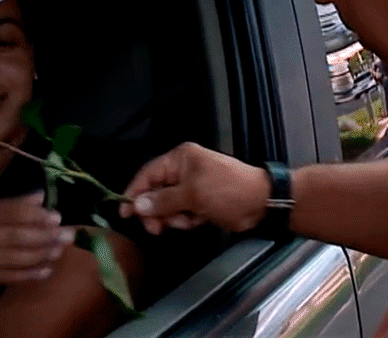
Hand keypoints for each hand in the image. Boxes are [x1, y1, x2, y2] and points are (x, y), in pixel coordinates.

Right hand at [0, 192, 75, 283]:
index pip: (9, 214)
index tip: (57, 216)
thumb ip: (10, 201)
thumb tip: (41, 197)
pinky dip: (28, 274)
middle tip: (68, 235)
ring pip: (12, 259)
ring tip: (60, 250)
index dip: (35, 215)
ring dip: (40, 255)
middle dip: (44, 237)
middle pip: (14, 238)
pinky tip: (47, 270)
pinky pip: (5, 277)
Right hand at [118, 142, 269, 234]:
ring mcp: (193, 187)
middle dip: (156, 211)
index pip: (148, 174)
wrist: (262, 202)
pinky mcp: (201, 203)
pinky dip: (186, 220)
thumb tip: (137, 205)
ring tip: (186, 221)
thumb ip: (163, 201)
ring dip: (173, 217)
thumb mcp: (193, 195)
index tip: (125, 212)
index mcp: (180, 159)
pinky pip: (183, 213)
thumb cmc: (227, 191)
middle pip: (156, 192)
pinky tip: (197, 221)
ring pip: (168, 206)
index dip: (135, 192)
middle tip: (156, 229)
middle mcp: (183, 170)